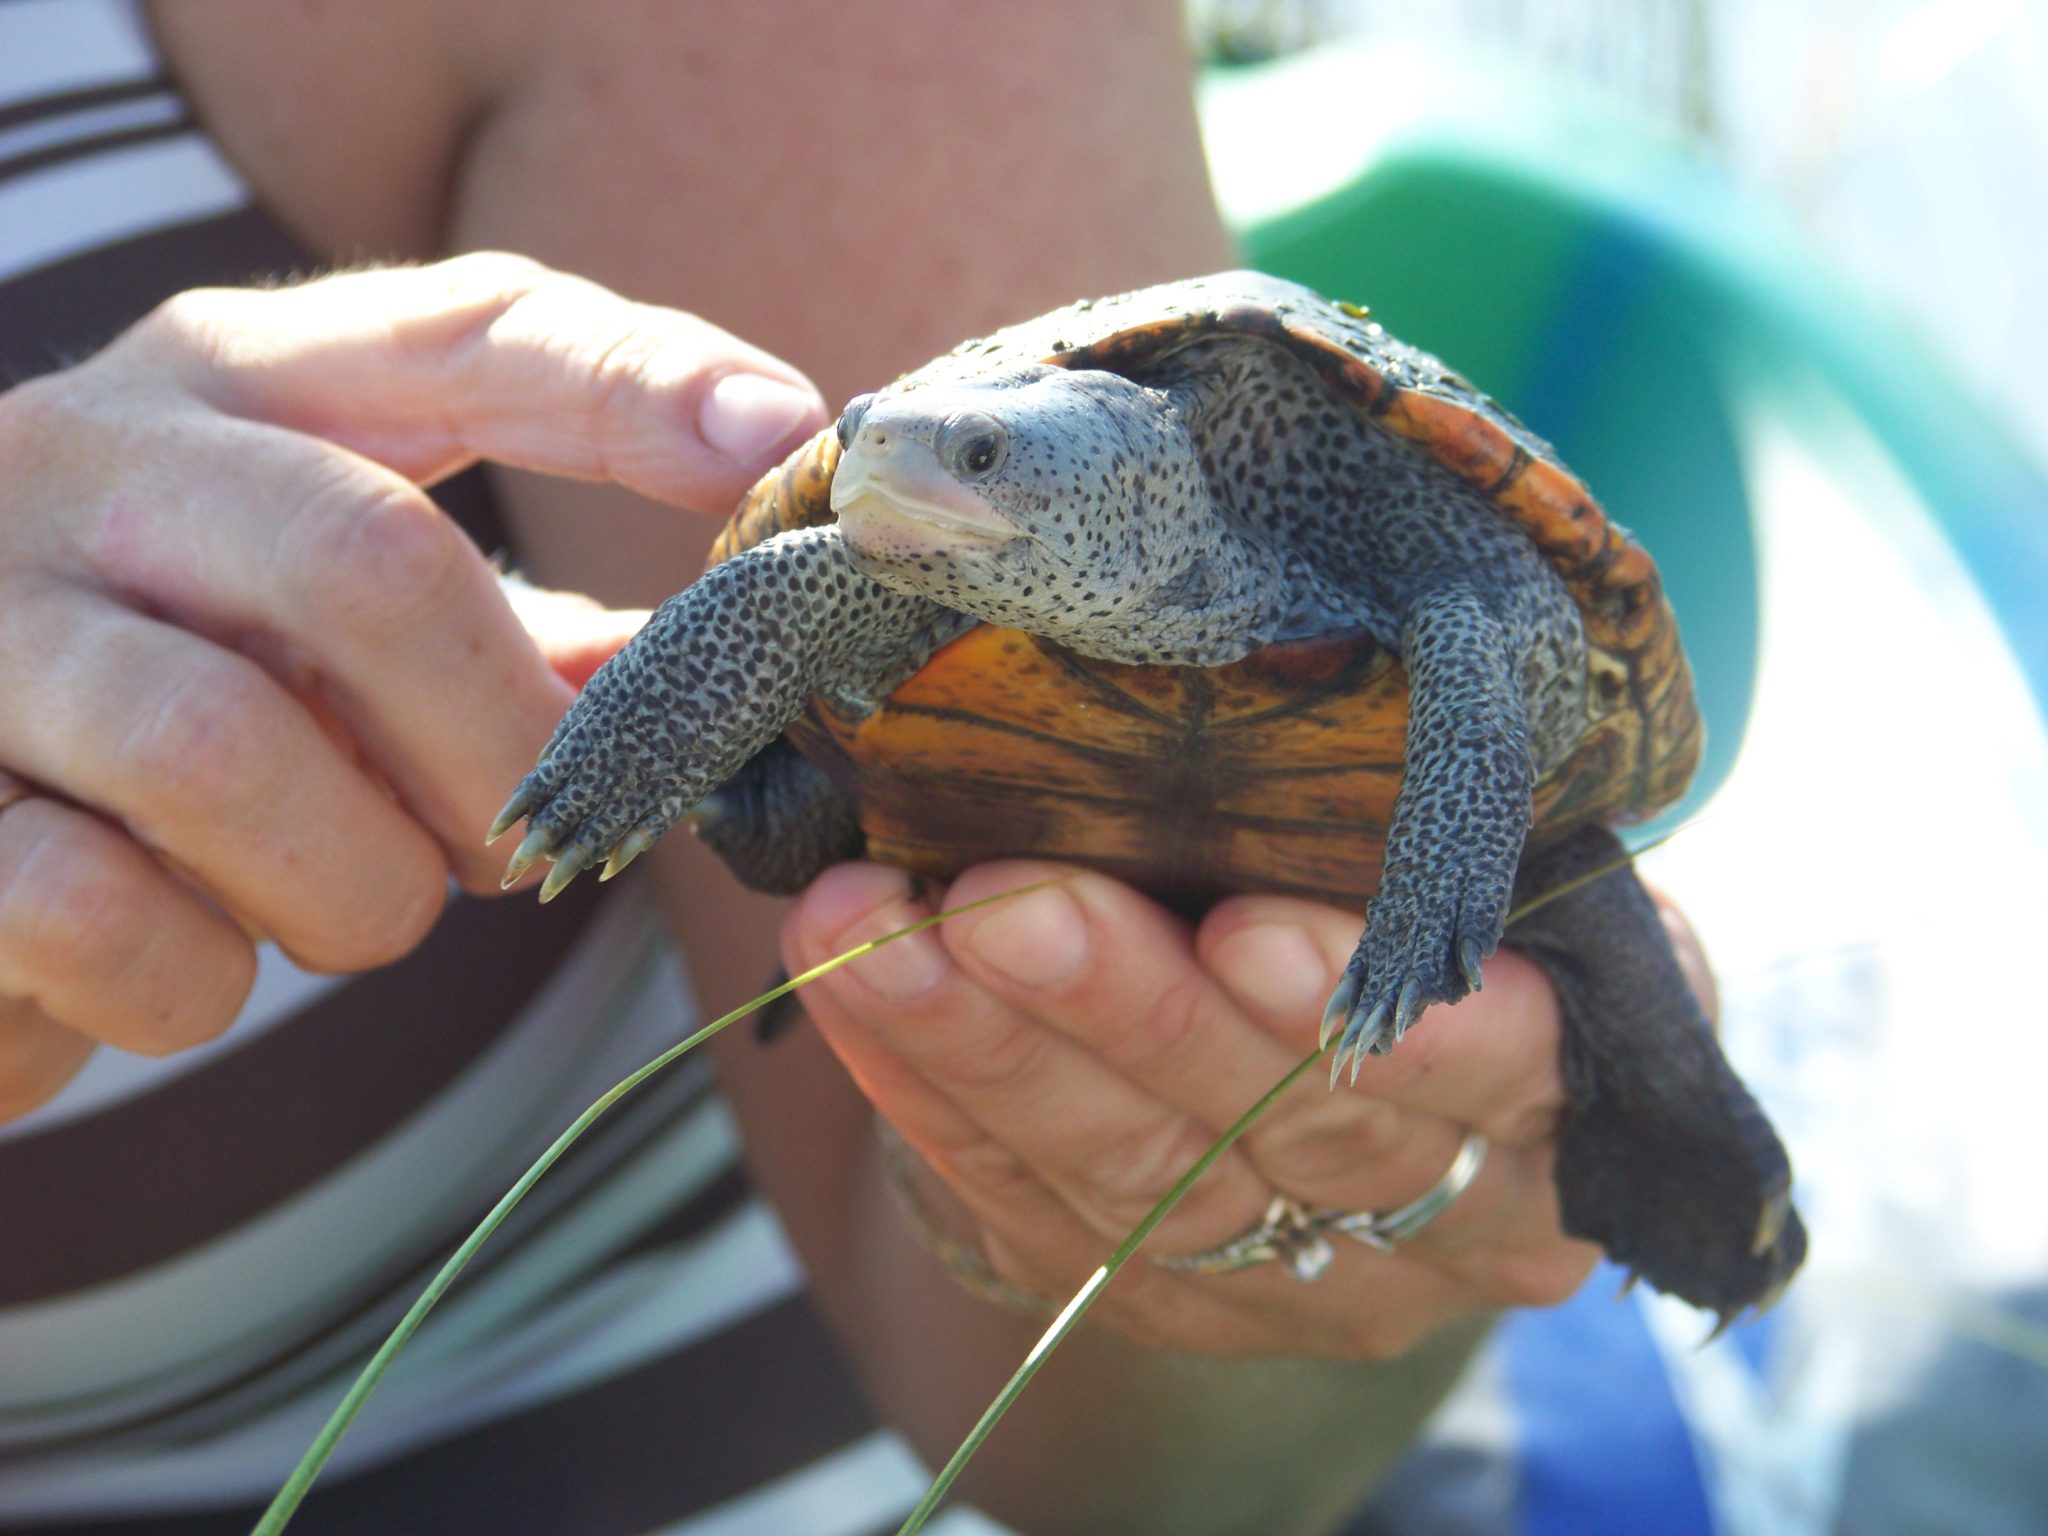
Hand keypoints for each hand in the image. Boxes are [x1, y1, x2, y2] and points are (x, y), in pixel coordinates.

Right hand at [0, 254, 826, 1119]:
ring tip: (348, 904)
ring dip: (356, 883)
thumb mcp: (316, 623)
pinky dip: (201, 982)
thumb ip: (490, 633)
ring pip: (225, 747)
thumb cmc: (161, 706)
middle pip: (365, 558)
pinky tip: (189, 964)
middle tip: (527, 838)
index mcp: (226, 386)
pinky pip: (102, 912)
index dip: (634, 380)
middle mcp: (81, 460)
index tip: (786, 439)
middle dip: (498, 740)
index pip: (464, 327)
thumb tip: (677, 675)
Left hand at [783, 859, 1607, 1358]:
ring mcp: (1298, 1274)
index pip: (1500, 1067)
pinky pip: (1029, 1212)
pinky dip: (927, 1091)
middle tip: (1006, 898)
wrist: (1339, 1033)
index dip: (1364, 1005)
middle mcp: (1451, 1210)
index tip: (1244, 925)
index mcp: (1562, 1077)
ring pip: (1143, 1186)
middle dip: (1133, 1014)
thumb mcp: (1452, 823)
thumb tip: (1282, 637)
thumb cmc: (1406, 876)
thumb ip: (1399, 787)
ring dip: (990, 1049)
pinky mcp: (1161, 1298)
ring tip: (872, 929)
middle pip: (1292, 1128)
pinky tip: (846, 982)